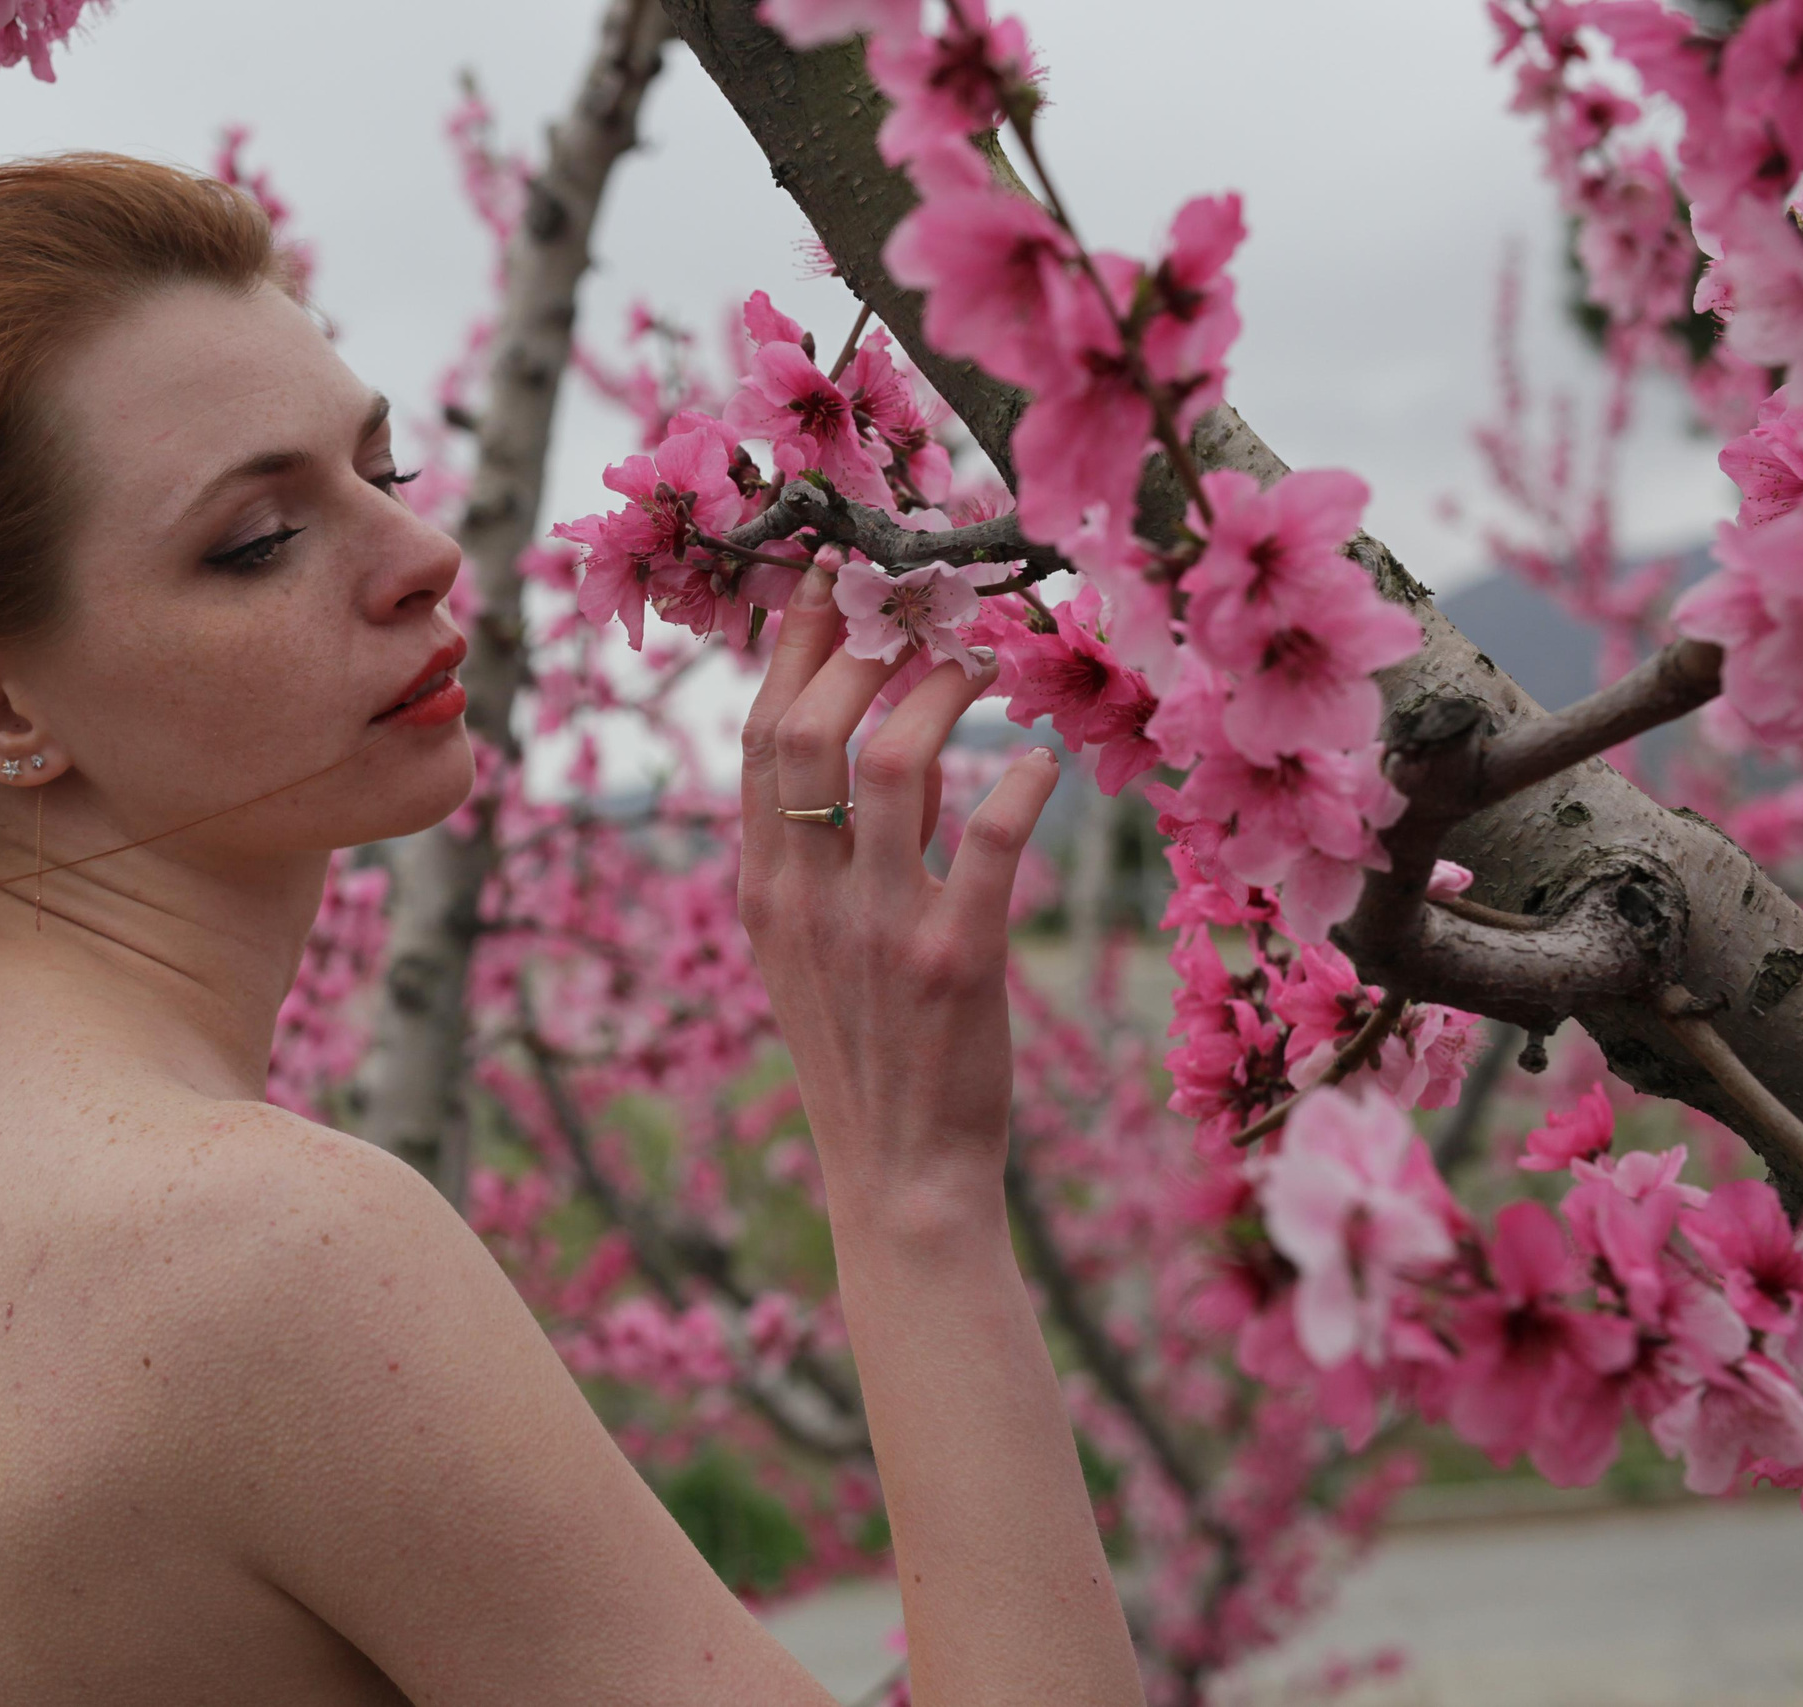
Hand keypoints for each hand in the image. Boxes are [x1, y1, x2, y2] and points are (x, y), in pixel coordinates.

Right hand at [736, 564, 1059, 1220]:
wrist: (900, 1177)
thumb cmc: (866, 1057)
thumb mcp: (811, 952)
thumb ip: (828, 853)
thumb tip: (884, 746)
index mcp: (765, 888)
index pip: (759, 737)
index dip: (796, 647)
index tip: (832, 581)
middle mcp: (806, 896)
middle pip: (806, 729)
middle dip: (860, 646)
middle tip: (915, 606)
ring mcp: (877, 926)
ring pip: (892, 763)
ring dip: (941, 697)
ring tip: (980, 666)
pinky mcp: (955, 957)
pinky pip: (990, 838)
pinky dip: (1021, 785)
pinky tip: (1042, 766)